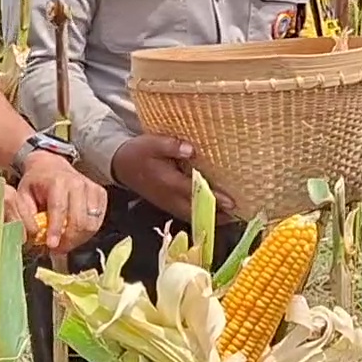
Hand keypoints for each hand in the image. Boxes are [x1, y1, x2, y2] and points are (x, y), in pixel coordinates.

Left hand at [17, 152, 106, 251]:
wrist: (51, 165)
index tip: (52, 245)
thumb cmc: (36, 182)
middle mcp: (78, 184)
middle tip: (58, 250)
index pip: (59, 209)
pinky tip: (77, 234)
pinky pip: (99, 219)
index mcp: (57, 182)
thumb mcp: (22, 195)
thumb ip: (26, 214)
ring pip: (91, 223)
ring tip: (66, 244)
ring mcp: (92, 188)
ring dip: (79, 239)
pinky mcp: (100, 193)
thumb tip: (34, 235)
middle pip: (79, 219)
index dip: (56, 230)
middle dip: (69, 240)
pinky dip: (89, 231)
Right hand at [111, 134, 232, 221]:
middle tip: (241, 215)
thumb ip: (171, 146)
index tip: (232, 202)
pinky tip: (217, 215)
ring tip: (234, 218)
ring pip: (192, 215)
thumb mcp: (152, 143)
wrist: (120, 164)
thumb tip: (191, 150)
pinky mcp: (167, 204)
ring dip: (212, 217)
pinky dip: (202, 215)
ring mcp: (168, 203)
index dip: (213, 197)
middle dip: (218, 214)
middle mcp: (168, 197)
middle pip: (197, 209)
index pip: (194, 191)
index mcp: (167, 182)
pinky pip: (187, 214)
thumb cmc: (139, 152)